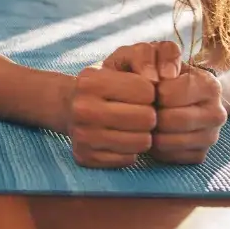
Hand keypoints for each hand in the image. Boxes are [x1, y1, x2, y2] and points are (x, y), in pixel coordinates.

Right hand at [65, 43, 172, 167]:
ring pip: (141, 142)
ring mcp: (83, 135)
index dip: (151, 93)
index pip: (146, 90)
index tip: (144, 94)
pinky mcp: (85, 157)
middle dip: (150, 115)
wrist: (67, 107)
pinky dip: (130, 151)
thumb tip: (162, 88)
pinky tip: (122, 139)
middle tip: (144, 113)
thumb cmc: (101, 86)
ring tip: (135, 127)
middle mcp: (84, 108)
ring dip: (144, 135)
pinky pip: (128, 159)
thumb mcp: (114, 69)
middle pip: (146, 117)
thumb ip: (140, 71)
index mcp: (92, 81)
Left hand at [151, 64, 226, 164]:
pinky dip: (156, 148)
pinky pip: (170, 158)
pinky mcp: (200, 155)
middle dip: (151, 114)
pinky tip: (156, 133)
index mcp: (209, 85)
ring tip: (148, 120)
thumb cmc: (159, 71)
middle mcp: (217, 112)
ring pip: (169, 143)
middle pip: (171, 121)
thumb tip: (155, 78)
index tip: (148, 88)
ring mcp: (211, 136)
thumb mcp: (152, 54)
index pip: (169, 94)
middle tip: (145, 107)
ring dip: (151, 132)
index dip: (150, 92)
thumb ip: (148, 55)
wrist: (171, 93)